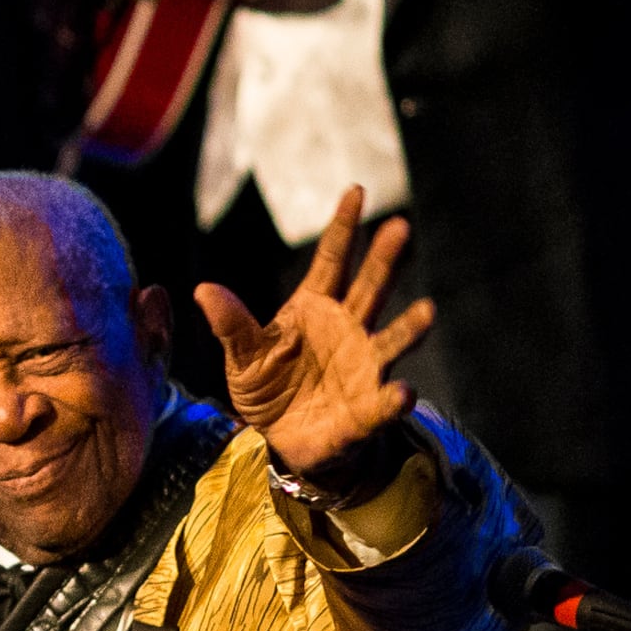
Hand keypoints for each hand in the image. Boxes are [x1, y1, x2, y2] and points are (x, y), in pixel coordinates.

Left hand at [195, 184, 434, 492]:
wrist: (283, 440)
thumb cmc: (267, 388)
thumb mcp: (243, 356)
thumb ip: (232, 326)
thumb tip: (203, 290)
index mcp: (314, 307)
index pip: (332, 259)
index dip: (343, 227)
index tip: (356, 190)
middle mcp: (348, 329)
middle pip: (369, 287)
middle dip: (384, 259)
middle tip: (400, 226)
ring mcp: (363, 366)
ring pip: (391, 340)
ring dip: (409, 327)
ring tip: (428, 311)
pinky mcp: (367, 410)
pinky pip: (383, 404)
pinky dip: (393, 399)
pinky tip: (402, 393)